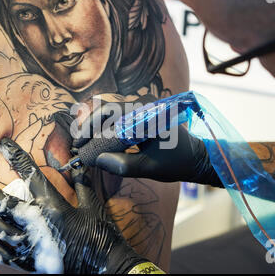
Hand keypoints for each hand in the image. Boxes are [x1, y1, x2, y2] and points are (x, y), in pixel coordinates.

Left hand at [0, 138, 148, 273]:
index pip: (30, 175)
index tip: (3, 145)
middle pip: (2, 203)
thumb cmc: (100, 233)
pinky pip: (1, 251)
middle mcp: (37, 224)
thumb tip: (77, 163)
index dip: (16, 157)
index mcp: (53, 207)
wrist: (104, 267)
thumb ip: (82, 182)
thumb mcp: (93, 204)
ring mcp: (30, 246)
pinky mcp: (29, 263)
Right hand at [73, 97, 222, 186]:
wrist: (197, 158)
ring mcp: (143, 111)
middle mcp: (144, 107)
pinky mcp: (142, 117)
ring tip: (83, 144)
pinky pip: (119, 119)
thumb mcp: (150, 168)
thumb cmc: (177, 163)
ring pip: (111, 113)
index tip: (80, 147)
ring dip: (95, 127)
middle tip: (78, 145)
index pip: (110, 115)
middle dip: (89, 126)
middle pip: (107, 110)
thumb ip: (123, 165)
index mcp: (147, 115)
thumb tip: (97, 160)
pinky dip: (105, 129)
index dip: (91, 130)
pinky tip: (97, 141)